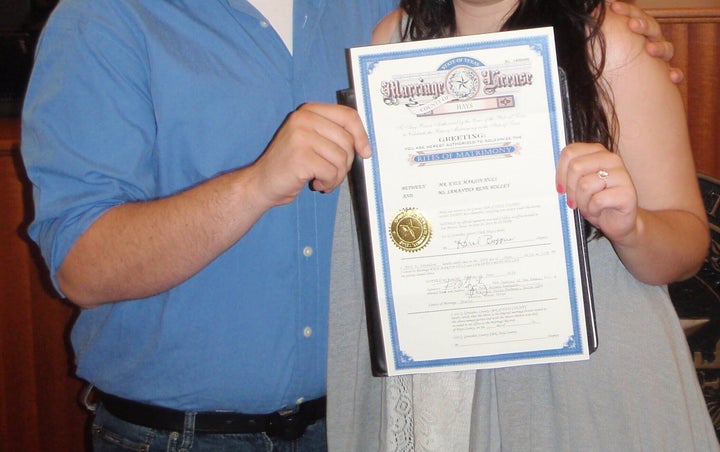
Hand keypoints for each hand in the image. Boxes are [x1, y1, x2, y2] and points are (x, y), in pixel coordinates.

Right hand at [251, 102, 370, 205]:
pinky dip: (328, 183)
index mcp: (308, 111)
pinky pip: (331, 172)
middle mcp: (303, 119)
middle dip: (345, 163)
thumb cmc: (289, 164)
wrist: (262, 182)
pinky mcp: (301, 156)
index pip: (347, 115)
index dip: (361, 134)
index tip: (365, 151)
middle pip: (347, 140)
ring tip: (322, 179)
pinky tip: (315, 183)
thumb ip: (333, 135)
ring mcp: (300, 136)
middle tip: (331, 172)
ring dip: (336, 176)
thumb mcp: (311, 140)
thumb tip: (364, 144)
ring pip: (341, 158)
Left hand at [556, 142, 638, 243]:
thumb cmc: (596, 201)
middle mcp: (611, 159)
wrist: (619, 221)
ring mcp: (622, 175)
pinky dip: (593, 210)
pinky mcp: (627, 193)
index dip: (560, 172)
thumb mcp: (579, 183)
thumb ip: (569, 173)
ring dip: (582, 201)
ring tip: (588, 206)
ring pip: (585, 184)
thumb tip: (549, 173)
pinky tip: (598, 211)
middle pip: (576, 167)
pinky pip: (597, 200)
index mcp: (597, 152)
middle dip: (570, 188)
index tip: (560, 188)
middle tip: (574, 201)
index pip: (570, 152)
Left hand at [609, 0, 683, 82]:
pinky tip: (673, 77)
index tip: (613, 6)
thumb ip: (609, 27)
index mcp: (640, 31)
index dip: (626, 10)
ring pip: (667, 48)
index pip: (635, 16)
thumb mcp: (612, 41)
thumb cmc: (617, 58)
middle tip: (631, 25)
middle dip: (643, 25)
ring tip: (650, 49)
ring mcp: (661, 57)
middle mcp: (653, 41)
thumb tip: (601, 5)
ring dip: (660, 47)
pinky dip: (676, 74)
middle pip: (653, 29)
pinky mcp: (667, 74)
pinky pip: (675, 74)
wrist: (629, 82)